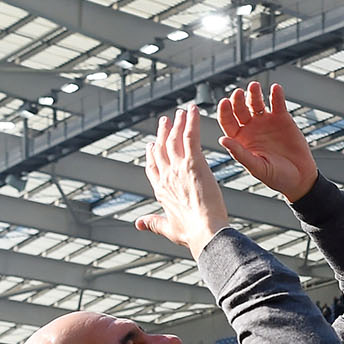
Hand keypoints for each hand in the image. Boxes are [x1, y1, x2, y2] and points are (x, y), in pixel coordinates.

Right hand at [138, 103, 231, 257]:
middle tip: (165, 121)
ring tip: (180, 112)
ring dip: (177, 124)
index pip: (152, 167)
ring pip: (175, 139)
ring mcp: (178, 167)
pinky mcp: (194, 162)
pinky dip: (191, 121)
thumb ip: (152, 223)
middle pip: (161, 148)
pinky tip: (193, 110)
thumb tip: (138, 223)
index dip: (152, 154)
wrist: (205, 231)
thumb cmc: (191, 233)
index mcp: (160, 190)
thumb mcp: (167, 228)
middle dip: (163, 133)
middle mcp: (166, 176)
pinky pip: (190, 136)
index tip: (152, 145)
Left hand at [215, 82, 319, 202]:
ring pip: (256, 103)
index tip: (224, 103)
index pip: (227, 121)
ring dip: (254, 94)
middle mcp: (250, 128)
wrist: (300, 177)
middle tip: (239, 93)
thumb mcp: (257, 167)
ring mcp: (265, 121)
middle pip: (239, 109)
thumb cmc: (276, 177)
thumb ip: (240, 154)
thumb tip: (223, 140)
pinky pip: (277, 103)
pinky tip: (275, 89)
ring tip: (254, 87)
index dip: (224, 111)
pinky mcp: (282, 118)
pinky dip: (276, 95)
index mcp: (240, 139)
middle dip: (238, 100)